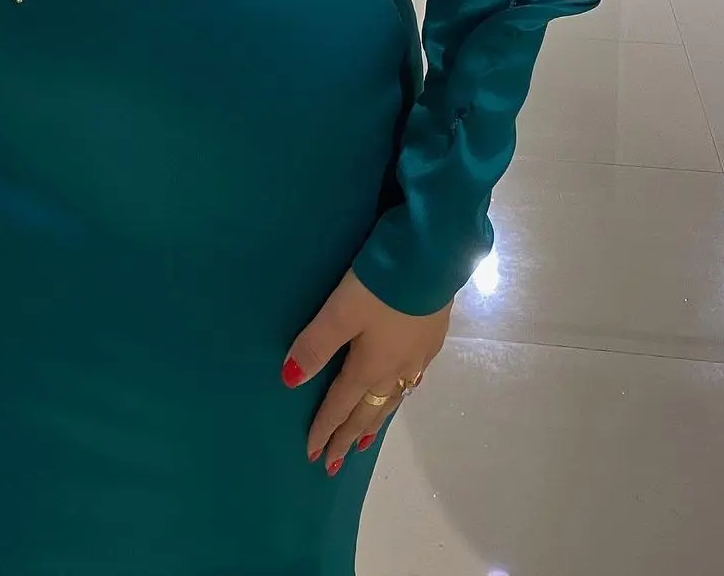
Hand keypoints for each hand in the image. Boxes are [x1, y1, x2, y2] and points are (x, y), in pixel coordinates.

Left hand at [282, 269, 450, 474]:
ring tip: (366, 440)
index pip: (341, 405)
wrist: (433, 258)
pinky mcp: (431, 337)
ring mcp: (417, 355)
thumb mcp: (340, 311)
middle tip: (335, 465)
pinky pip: (410, 380)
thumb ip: (316, 344)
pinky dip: (398, 395)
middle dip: (349, 437)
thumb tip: (290, 381)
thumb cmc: (381, 285)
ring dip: (375, 421)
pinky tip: (401, 389)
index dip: (325, 429)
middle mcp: (395, 369)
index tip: (313, 456)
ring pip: (392, 398)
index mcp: (370, 366)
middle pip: (368, 410)